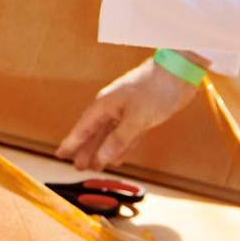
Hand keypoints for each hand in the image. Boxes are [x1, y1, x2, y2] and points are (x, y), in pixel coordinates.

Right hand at [57, 60, 201, 171]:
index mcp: (105, 105)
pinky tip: (118, 158)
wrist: (179, 73)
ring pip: (111, 136)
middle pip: (95, 133)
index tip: (60, 154)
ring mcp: (128, 112)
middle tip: (79, 167)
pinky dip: (121, 147)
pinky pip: (127, 136)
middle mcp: (113, 108)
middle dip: (86, 150)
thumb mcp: (135, 118)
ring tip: (96, 167)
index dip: (71, 142)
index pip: (83, 128)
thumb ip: (118, 139)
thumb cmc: (155, 89)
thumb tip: (102, 157)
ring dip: (103, 151)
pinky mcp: (143, 116)